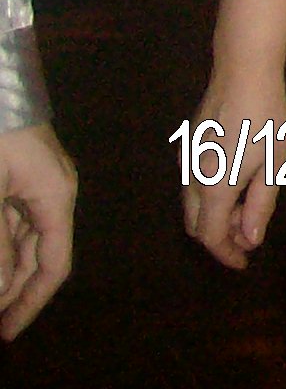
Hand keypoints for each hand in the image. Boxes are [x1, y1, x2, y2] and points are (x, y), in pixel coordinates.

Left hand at [0, 123, 72, 337]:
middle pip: (38, 255)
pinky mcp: (15, 174)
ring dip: (1, 266)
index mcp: (56, 197)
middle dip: (10, 289)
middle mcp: (52, 192)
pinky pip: (8, 220)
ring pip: (20, 239)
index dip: (30, 302)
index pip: (54, 264)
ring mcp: (33, 182)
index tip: (5, 334)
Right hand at [179, 66, 285, 270]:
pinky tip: (235, 186)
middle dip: (221, 238)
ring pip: (191, 207)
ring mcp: (185, 163)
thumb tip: (250, 239)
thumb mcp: (273, 163)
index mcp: (214, 188)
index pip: (211, 237)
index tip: (245, 263)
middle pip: (196, 226)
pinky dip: (209, 200)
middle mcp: (191, 180)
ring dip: (215, 218)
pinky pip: (192, 187)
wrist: (241, 73)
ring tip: (248, 210)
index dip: (227, 254)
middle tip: (249, 236)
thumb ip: (261, 204)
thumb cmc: (265, 118)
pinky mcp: (187, 148)